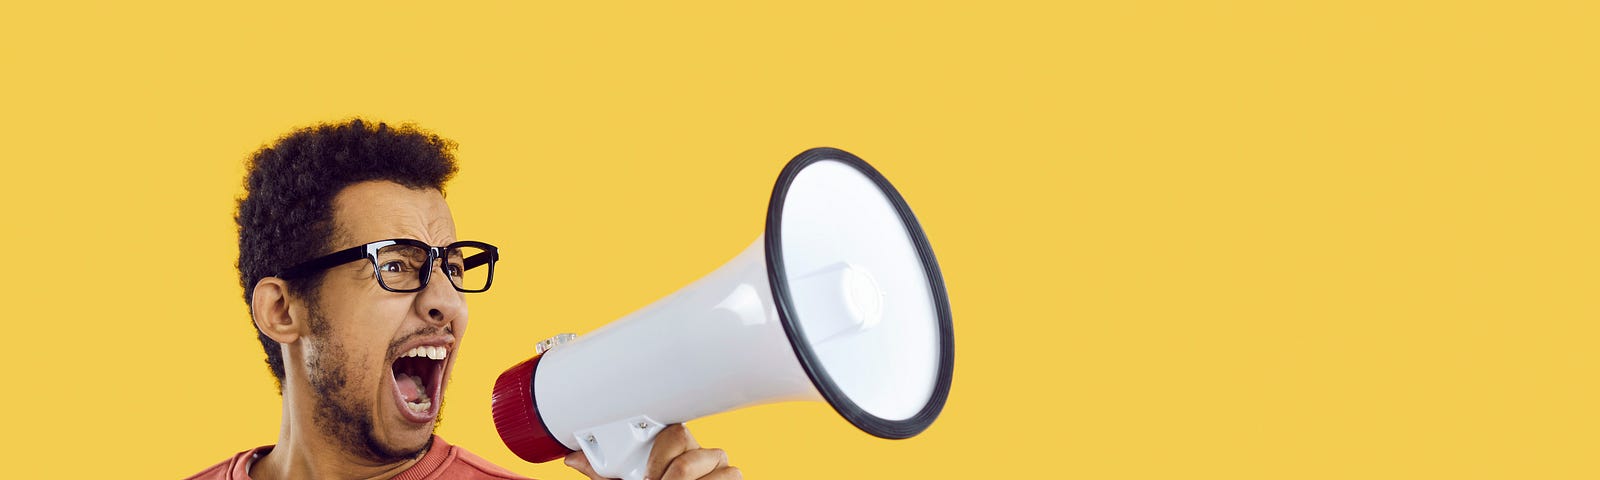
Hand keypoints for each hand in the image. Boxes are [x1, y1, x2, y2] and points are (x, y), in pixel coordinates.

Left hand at [564, 424, 740, 479]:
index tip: (645, 476)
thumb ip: (603, 474)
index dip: (659, 454)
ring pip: (716, 461)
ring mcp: (718, 467)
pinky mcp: (730, 478)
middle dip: (672, 474)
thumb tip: (572, 459)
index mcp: (674, 447)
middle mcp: (699, 453)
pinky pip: (732, 474)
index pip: (674, 432)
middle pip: (693, 450)